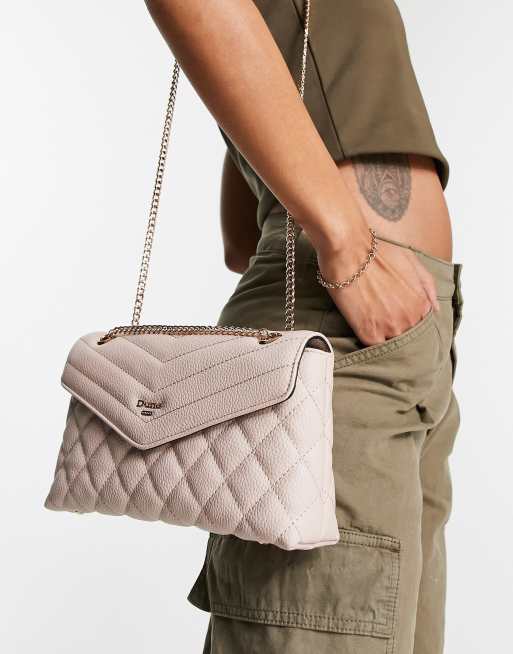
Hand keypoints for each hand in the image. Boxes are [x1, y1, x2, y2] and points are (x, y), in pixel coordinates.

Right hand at [317, 233, 438, 345]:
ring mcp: (391, 328)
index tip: (391, 311)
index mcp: (422, 304)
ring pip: (390, 344)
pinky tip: (360, 325)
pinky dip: (366, 339)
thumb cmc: (378, 252)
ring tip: (368, 318)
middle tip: (377, 314)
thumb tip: (435, 308)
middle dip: (393, 328)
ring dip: (381, 335)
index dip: (404, 318)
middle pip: (405, 335)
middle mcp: (410, 319)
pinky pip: (372, 347)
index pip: (419, 325)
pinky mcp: (369, 334)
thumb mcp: (412, 261)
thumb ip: (427, 286)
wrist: (350, 250)